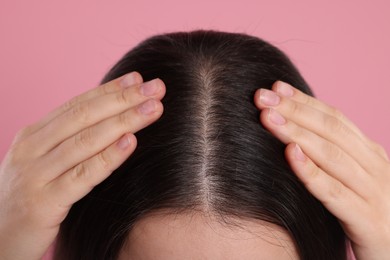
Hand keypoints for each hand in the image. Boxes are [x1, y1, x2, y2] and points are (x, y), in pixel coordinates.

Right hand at [0, 72, 165, 259]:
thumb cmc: (32, 196)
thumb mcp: (44, 161)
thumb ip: (70, 141)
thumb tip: (112, 119)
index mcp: (34, 135)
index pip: (78, 104)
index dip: (110, 90)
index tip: (139, 78)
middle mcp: (32, 149)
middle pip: (85, 116)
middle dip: (123, 100)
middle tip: (156, 88)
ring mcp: (35, 175)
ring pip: (86, 141)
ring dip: (124, 122)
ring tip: (153, 108)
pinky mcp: (44, 202)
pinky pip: (83, 176)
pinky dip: (109, 157)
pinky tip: (131, 142)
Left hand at [254, 81, 389, 259]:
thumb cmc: (366, 213)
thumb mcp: (354, 179)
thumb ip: (333, 156)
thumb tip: (296, 134)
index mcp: (370, 154)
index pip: (334, 118)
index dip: (304, 101)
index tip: (275, 88)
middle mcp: (375, 167)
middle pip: (330, 130)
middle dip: (294, 110)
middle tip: (262, 97)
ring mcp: (374, 193)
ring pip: (331, 155)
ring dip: (297, 133)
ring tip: (267, 118)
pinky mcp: (367, 221)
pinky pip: (335, 193)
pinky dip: (311, 172)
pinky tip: (290, 155)